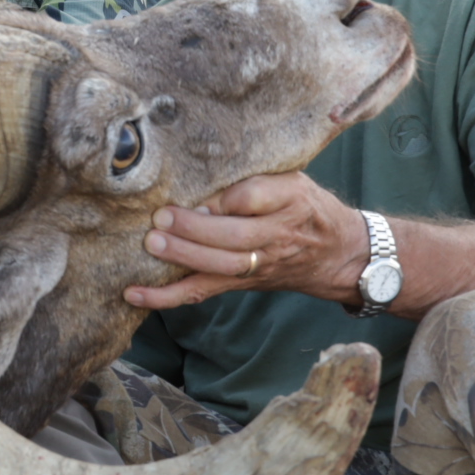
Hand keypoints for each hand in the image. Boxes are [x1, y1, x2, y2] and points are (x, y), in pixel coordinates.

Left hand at [123, 171, 370, 310]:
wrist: (340, 254)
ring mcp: (257, 266)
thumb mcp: (293, 179)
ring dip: (183, 257)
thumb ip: (256, 177)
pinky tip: (134, 294)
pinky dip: (166, 296)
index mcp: (290, 201)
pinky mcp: (240, 284)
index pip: (255, 197)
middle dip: (195, 228)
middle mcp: (276, 236)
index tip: (198, 189)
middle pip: (234, 236)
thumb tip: (205, 179)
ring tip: (152, 243)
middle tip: (161, 217)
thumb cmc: (308, 206)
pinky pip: (202, 291)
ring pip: (219, 266)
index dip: (226, 196)